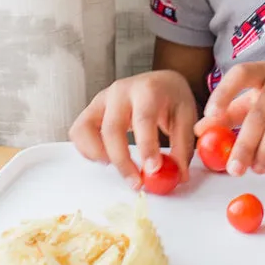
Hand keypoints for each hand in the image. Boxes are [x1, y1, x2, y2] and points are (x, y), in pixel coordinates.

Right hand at [69, 70, 197, 188]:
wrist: (159, 82)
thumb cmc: (171, 99)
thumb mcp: (186, 117)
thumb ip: (182, 146)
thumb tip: (178, 176)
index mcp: (148, 89)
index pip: (143, 119)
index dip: (146, 146)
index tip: (153, 169)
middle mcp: (121, 91)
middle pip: (112, 129)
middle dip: (122, 161)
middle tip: (136, 183)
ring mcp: (102, 99)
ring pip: (86, 129)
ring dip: (99, 155)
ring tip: (120, 167)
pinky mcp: (91, 110)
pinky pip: (78, 132)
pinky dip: (87, 150)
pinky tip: (107, 158)